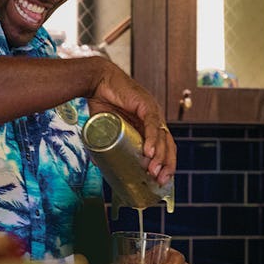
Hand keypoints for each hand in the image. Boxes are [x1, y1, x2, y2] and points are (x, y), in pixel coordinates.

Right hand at [87, 60, 175, 185]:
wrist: (95, 81)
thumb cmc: (101, 103)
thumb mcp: (107, 129)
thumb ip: (106, 144)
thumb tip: (100, 165)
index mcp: (149, 125)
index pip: (165, 148)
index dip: (165, 165)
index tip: (161, 181)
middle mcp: (154, 119)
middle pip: (168, 145)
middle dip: (166, 165)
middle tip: (160, 181)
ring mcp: (152, 111)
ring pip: (162, 137)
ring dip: (159, 157)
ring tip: (153, 172)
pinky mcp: (145, 104)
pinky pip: (151, 124)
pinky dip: (151, 140)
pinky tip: (148, 153)